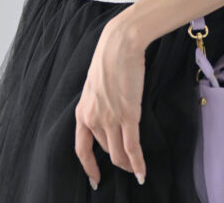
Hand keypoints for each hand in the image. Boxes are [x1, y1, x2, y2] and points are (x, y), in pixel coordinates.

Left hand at [74, 16, 147, 187]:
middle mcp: (93, 119)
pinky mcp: (128, 116)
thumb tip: (107, 116)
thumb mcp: (94, 86)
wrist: (120, 44)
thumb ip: (97, 104)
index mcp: (82, 111)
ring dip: (128, 165)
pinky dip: (138, 164)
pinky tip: (142, 172)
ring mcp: (110, 118)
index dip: (89, 166)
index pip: (82, 148)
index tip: (94, 178)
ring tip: (135, 169)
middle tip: (127, 165)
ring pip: (119, 154)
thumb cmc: (109, 59)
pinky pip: (132, 148)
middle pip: (106, 151)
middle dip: (117, 160)